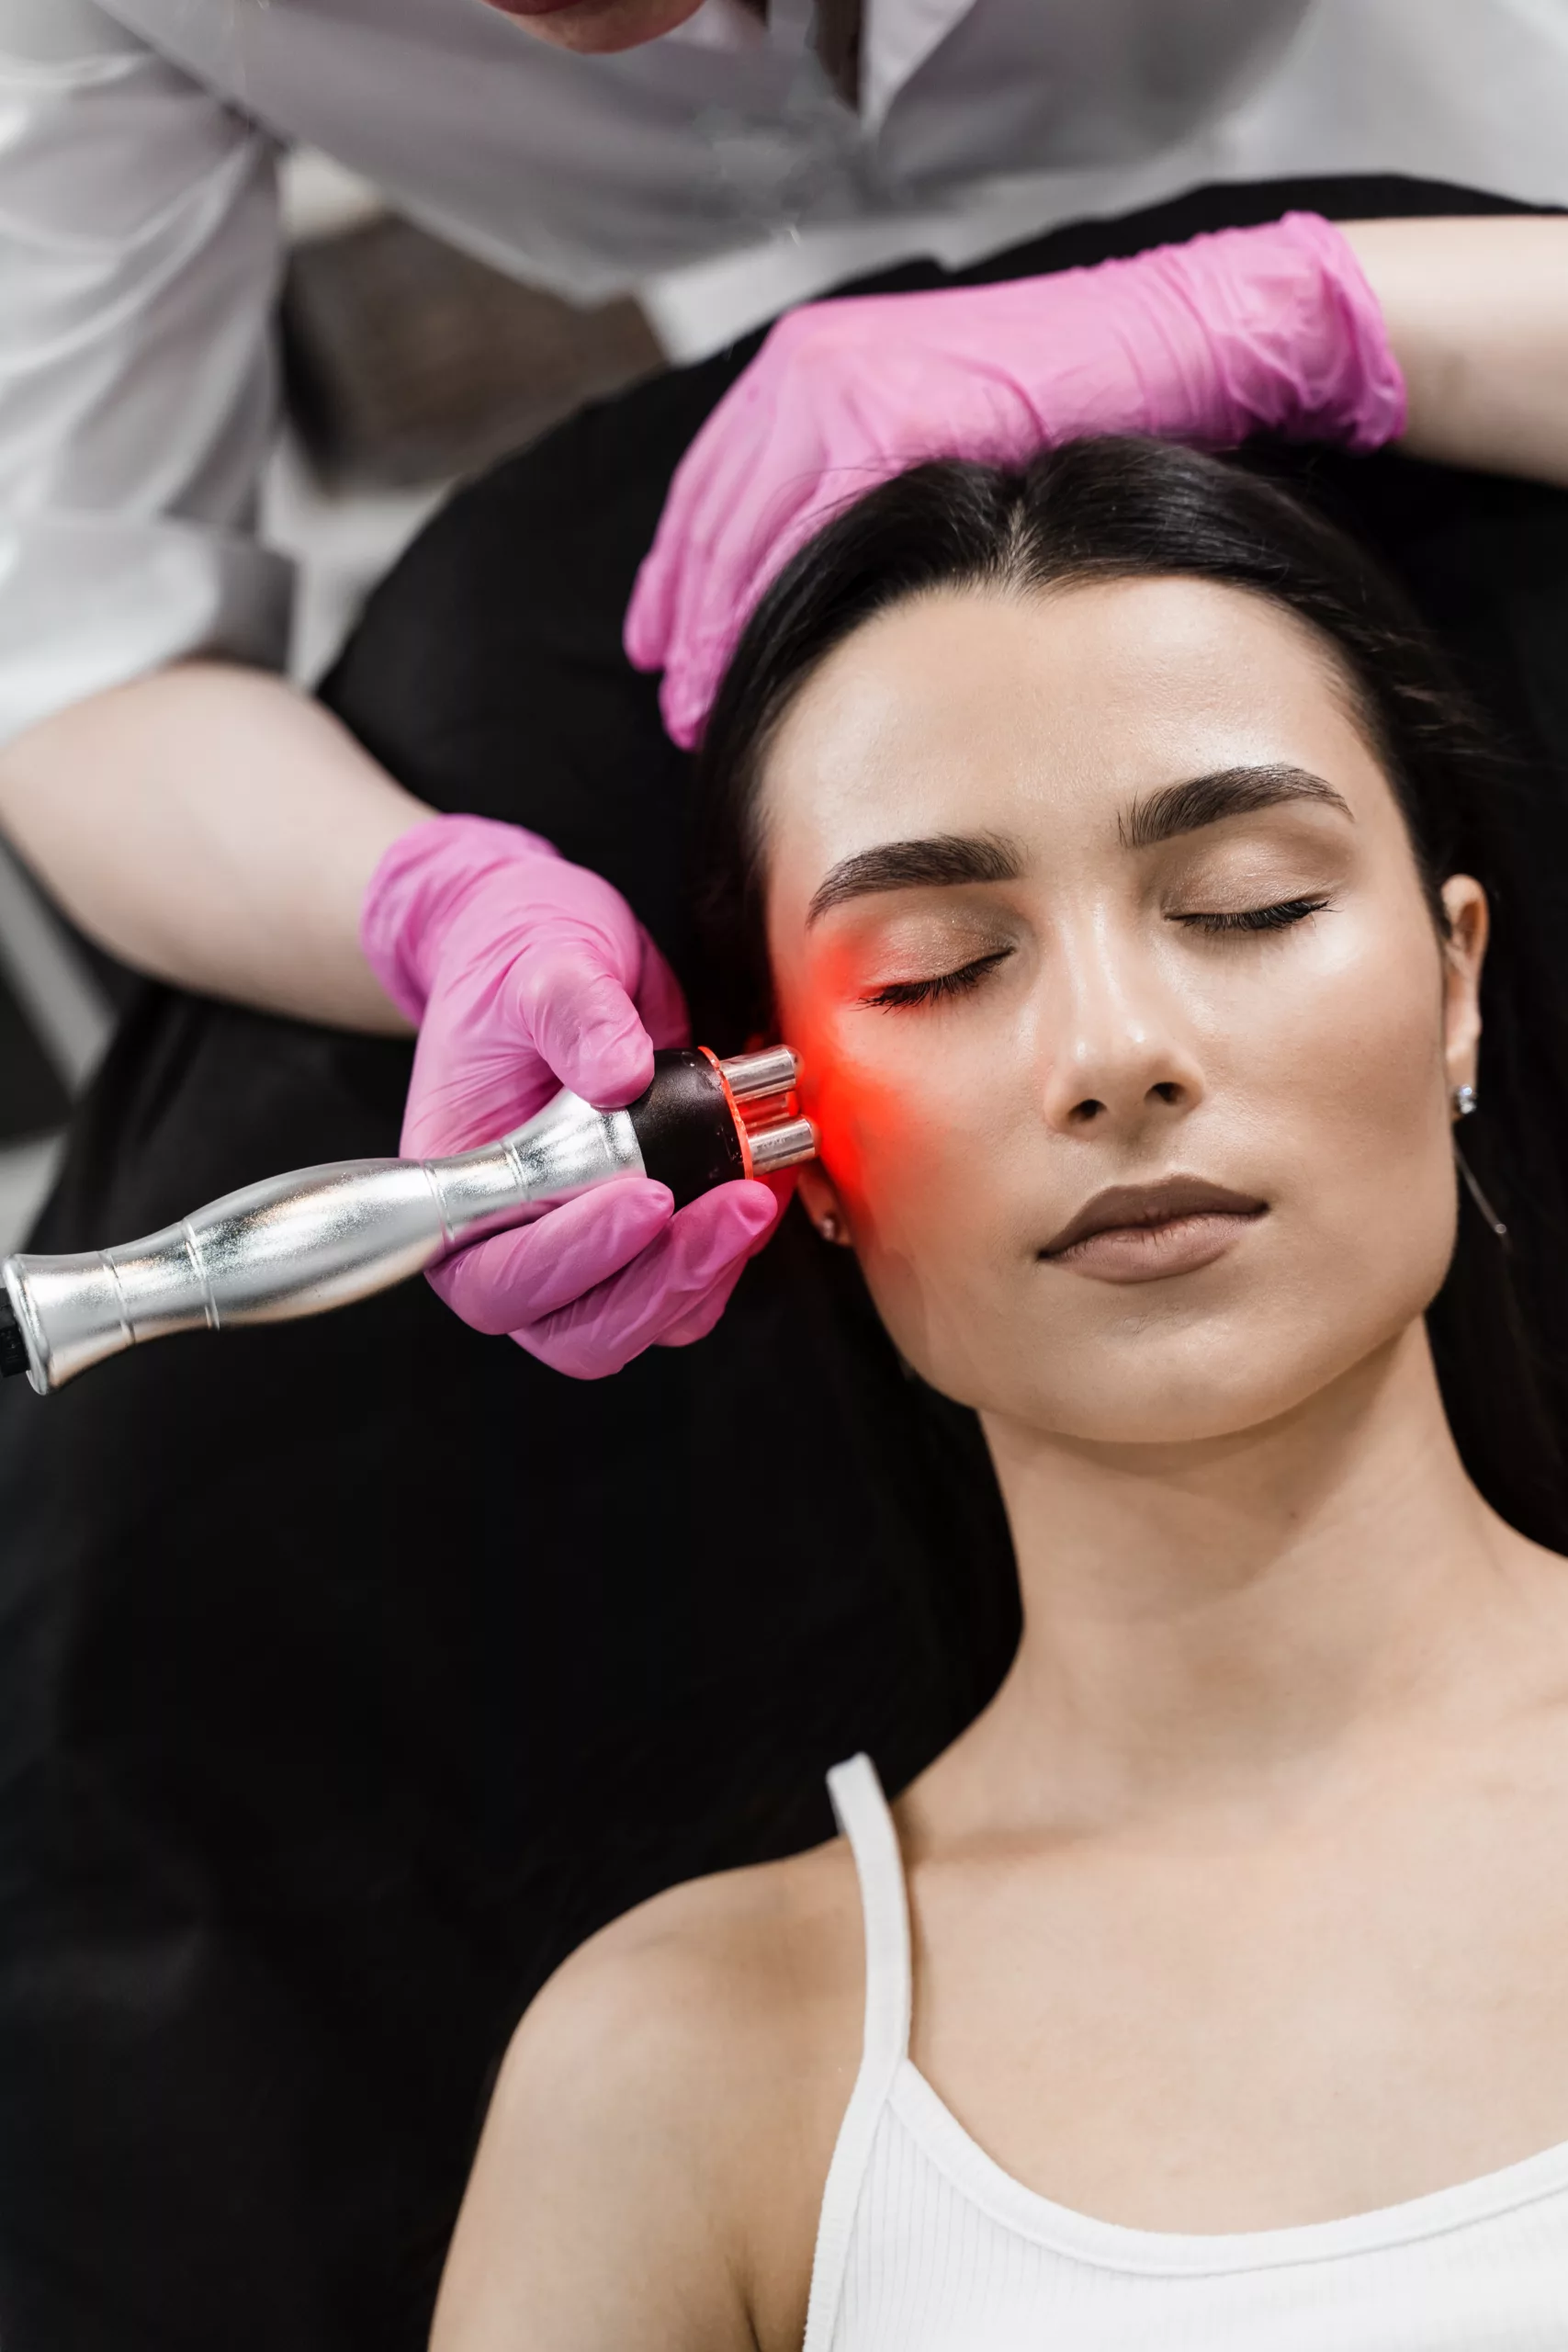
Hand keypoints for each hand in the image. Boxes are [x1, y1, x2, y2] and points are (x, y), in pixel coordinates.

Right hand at [361, 814, 780, 1376]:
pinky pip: (686, 1289)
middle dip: (661, 1278)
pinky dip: (729, 1253)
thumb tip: (619, 1074)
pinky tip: (763, 1189)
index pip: (498, 1275)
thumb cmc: (519, 965)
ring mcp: (576, 1248)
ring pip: (639, 1321)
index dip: (572, 1257)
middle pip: (577, 1327)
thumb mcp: (543, 964)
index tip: (646, 1194)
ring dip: (705, 1272)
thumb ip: (576, 1015)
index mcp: (458, 1192)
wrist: (548, 955)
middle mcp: (508, 1240)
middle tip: (734, 1204)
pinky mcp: (638, 1240)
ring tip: (757, 1193)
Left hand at [626, 213, 1404, 747]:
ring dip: (716, 629)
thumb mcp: (932, 428)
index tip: (663, 650)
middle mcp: (811, 361)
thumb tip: (803, 574)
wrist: (1156, 345)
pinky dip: (779, 603)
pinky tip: (772, 665)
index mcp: (811, 360)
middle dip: (685, 621)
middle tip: (678, 706)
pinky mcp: (888, 409)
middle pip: (713, 514)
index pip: (713, 484)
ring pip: (743, 529)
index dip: (679, 578)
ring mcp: (844, 379)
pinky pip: (805, 526)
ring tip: (704, 707)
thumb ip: (857, 477)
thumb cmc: (1064, 398)